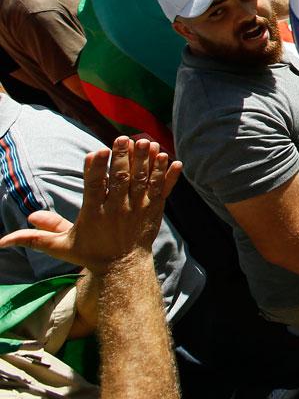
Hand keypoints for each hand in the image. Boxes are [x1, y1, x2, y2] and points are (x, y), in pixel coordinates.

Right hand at [0, 137, 180, 274]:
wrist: (122, 268)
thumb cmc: (90, 253)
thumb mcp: (60, 247)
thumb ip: (35, 237)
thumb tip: (2, 241)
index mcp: (94, 214)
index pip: (95, 188)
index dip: (96, 169)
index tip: (97, 151)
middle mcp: (118, 210)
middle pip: (121, 180)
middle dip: (123, 158)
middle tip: (124, 138)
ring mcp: (138, 209)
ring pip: (144, 182)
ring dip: (147, 162)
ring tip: (148, 143)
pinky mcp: (155, 211)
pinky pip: (163, 191)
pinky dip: (168, 176)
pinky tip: (172, 160)